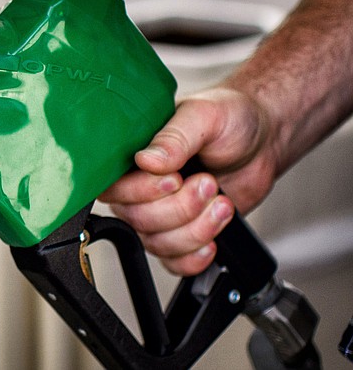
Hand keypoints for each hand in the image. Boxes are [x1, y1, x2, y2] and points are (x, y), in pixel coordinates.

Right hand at [101, 87, 277, 275]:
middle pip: (137, 219)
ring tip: (221, 202)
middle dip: (180, 208)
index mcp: (134, 156)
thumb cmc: (230, 118)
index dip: (141, 191)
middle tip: (208, 184)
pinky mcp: (182, 233)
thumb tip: (146, 160)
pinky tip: (213, 239)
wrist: (264, 138)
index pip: (113, 189)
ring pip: (156, 243)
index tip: (175, 178)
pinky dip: (194, 256)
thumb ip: (174, 139)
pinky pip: (173, 261)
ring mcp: (160, 213)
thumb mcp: (203, 117)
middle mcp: (140, 187)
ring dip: (195, 230)